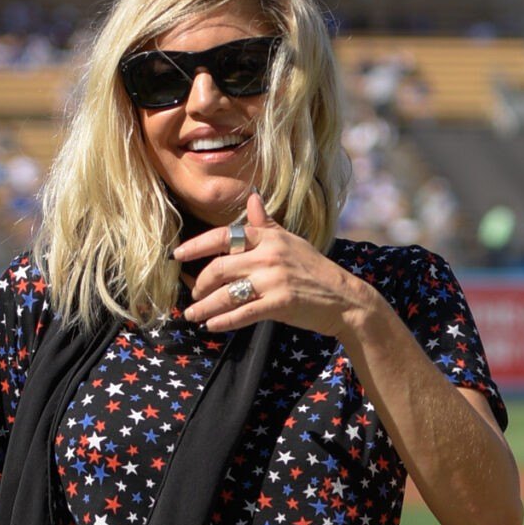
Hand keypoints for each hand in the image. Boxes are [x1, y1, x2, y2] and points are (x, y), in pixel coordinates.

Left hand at [175, 192, 378, 339]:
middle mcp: (269, 255)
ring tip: (192, 315)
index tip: (178, 255)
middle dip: (200, 284)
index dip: (197, 245)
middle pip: (220, 268)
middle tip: (192, 295)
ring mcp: (274, 280)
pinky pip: (243, 313)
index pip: (224, 236)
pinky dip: (223, 321)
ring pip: (227, 294)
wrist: (345, 299)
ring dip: (204, 306)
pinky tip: (211, 325)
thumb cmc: (316, 271)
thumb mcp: (292, 242)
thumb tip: (252, 199)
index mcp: (269, 238)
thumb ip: (266, 224)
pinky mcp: (280, 304)